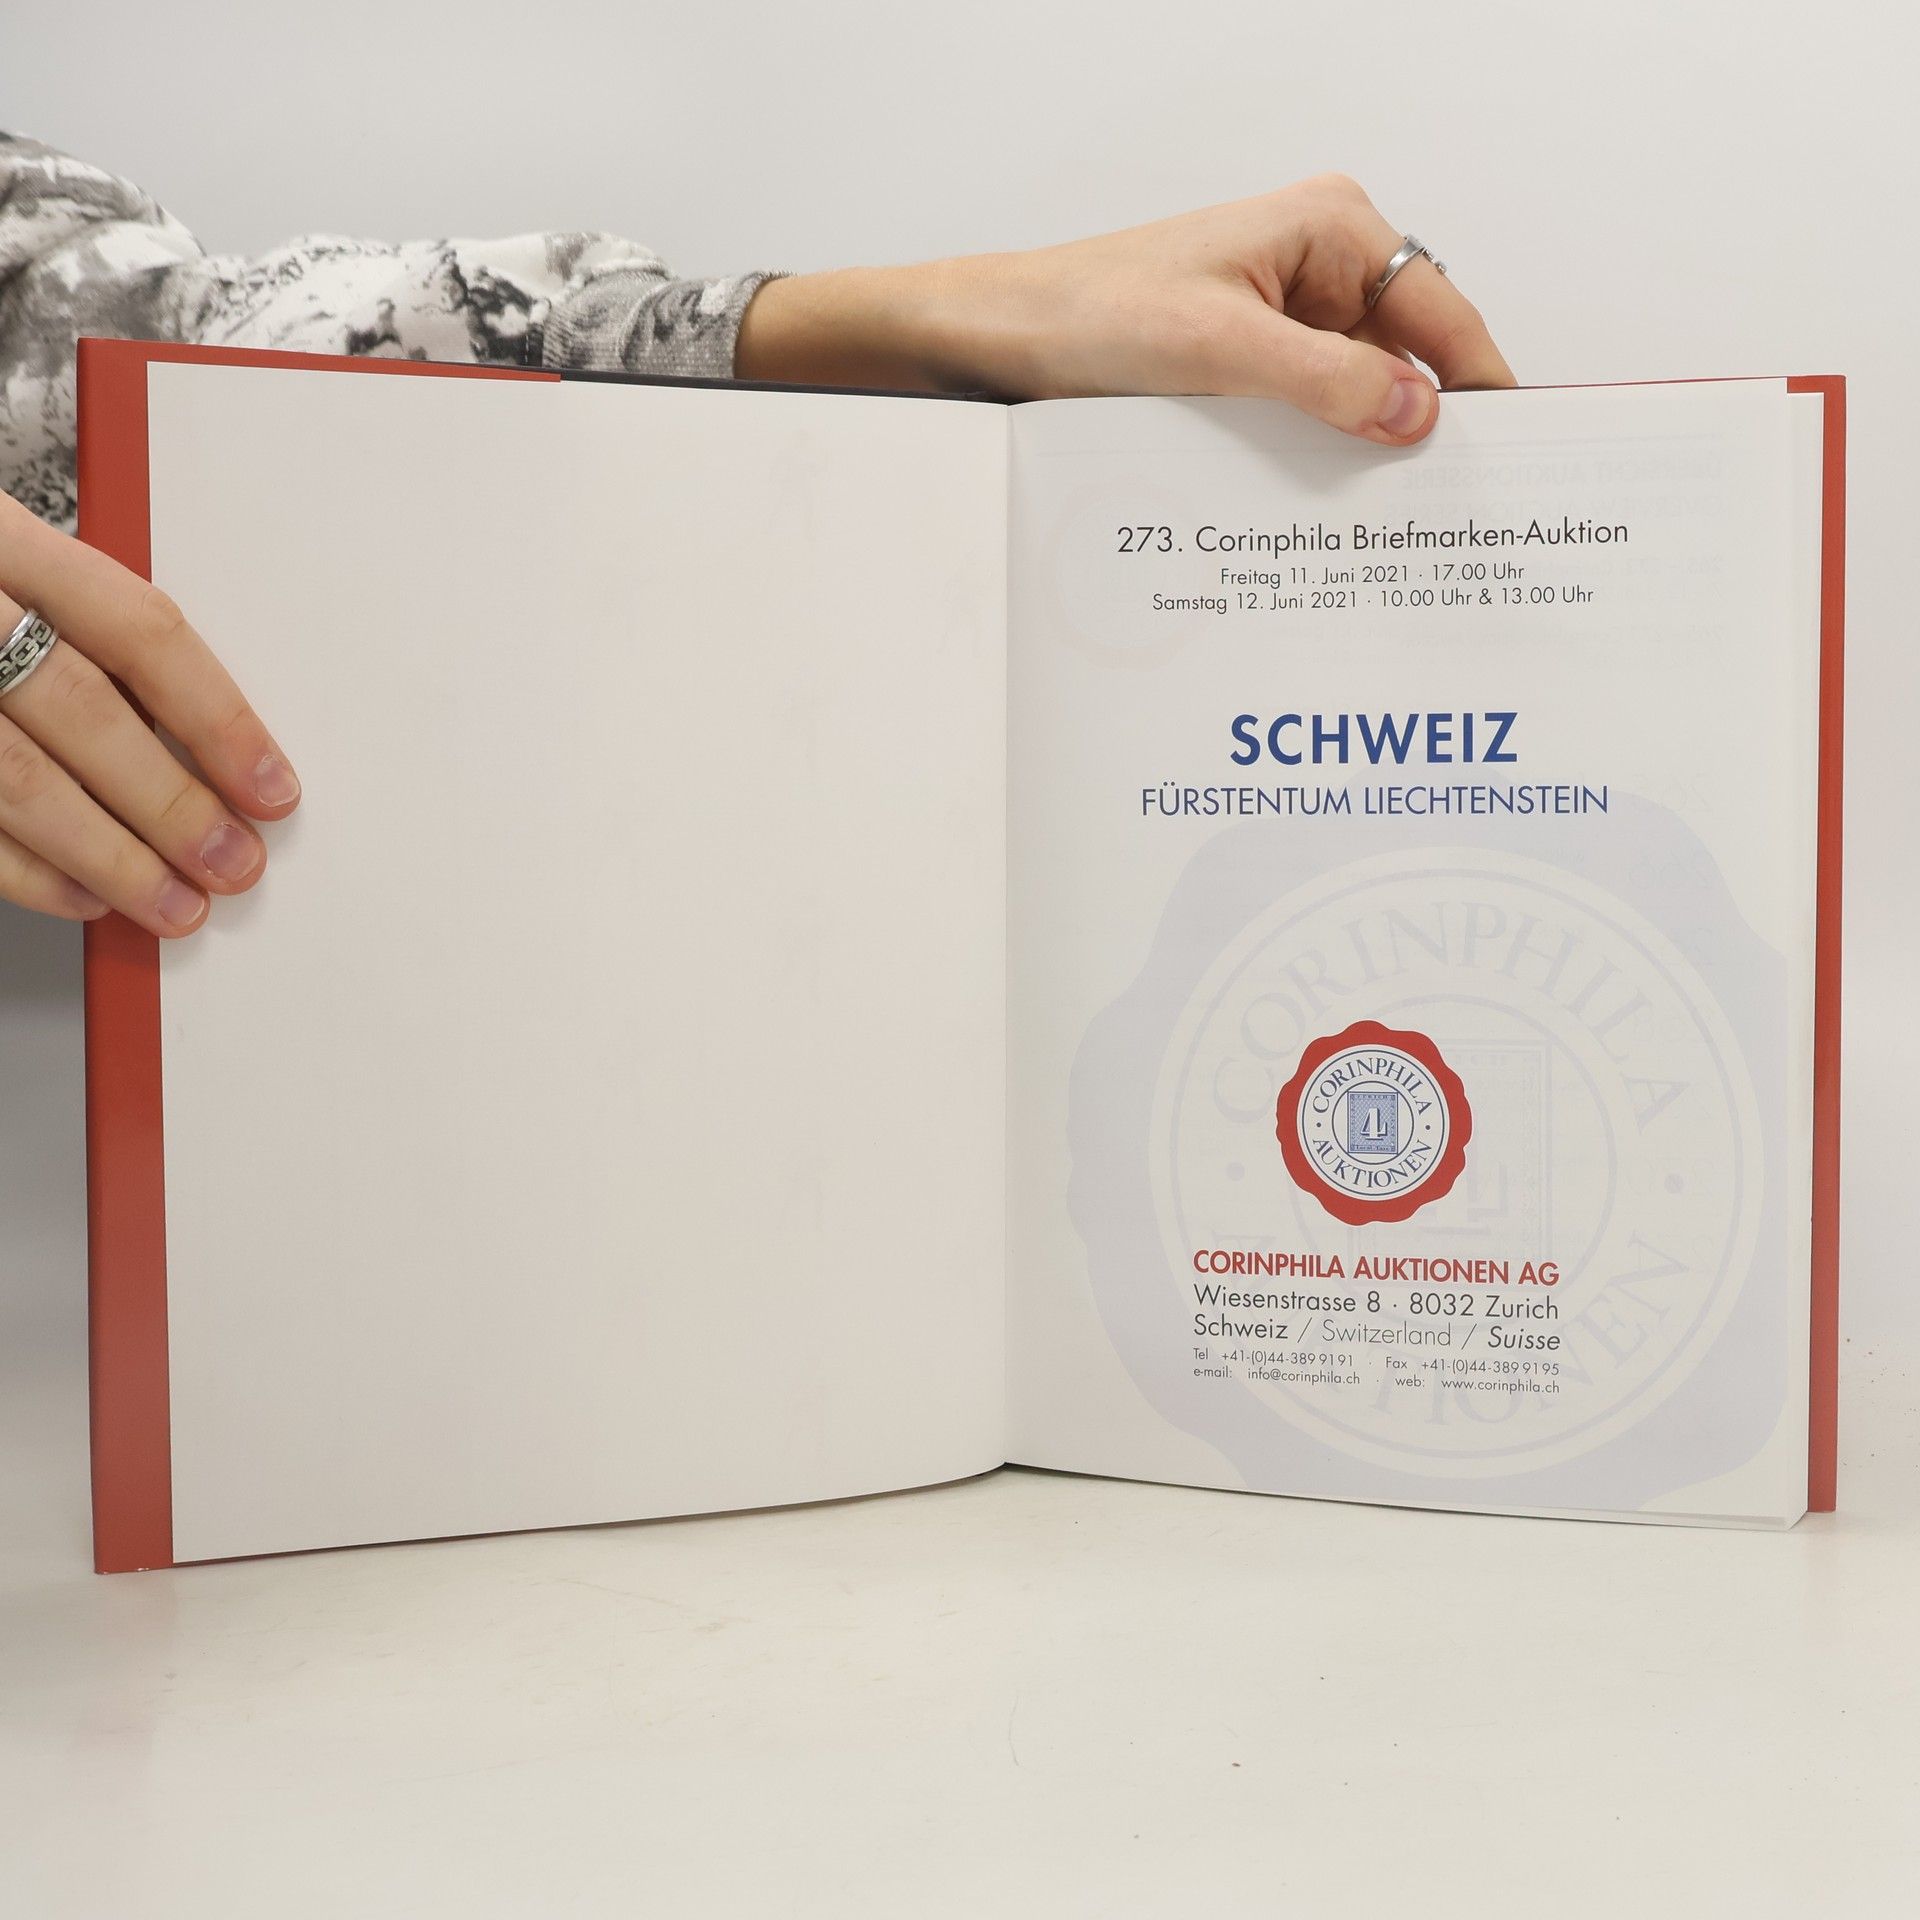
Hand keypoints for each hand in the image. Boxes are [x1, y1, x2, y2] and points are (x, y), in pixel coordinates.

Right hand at [0, 487, 299, 932]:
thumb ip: (88, 640)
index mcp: (0, 539)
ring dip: (110, 856)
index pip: (136, 628)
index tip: (270, 787)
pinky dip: (26, 873)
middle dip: (170, 804)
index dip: (217, 718)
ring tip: (173, 902)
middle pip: (81, 710)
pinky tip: (84, 895)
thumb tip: (203, 751)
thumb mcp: (14, 571)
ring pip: (17, 779)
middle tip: (231, 860)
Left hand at [737, 174, 1513, 443]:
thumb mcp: (1218, 350)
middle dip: (1425, 429)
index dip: (1481, 389)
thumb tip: (1421, 416)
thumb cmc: (1088, 313)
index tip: (1514, 460)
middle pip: (1410, 356)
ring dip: (1368, 451)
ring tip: (1391, 526)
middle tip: (1451, 514)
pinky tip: (1324, 508)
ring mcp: (1285, 314)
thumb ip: (1327, 383)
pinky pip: (1311, 411)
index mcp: (1332, 228)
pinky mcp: (1250, 359)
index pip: (1443, 315)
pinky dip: (1321, 455)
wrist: (998, 334)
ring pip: (1361, 393)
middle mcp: (1320, 264)